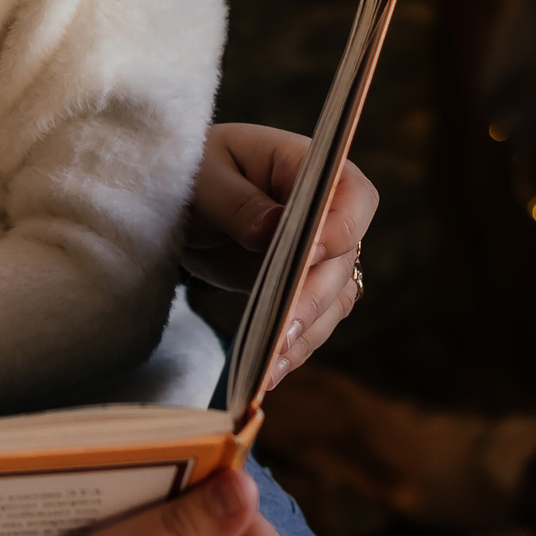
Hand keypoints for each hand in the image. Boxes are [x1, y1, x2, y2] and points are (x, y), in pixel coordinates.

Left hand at [180, 123, 376, 389]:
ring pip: (335, 298)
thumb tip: (274, 229)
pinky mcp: (303, 286)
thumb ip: (238, 202)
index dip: (341, 226)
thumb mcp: (204, 179)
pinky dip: (293, 346)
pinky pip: (313, 321)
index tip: (311, 253)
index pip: (352, 194)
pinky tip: (268, 369)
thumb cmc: (194, 172)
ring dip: (306, 331)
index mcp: (308, 166)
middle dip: (313, 296)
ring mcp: (319, 253)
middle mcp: (326, 211)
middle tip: (283, 327)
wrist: (183, 201)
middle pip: (344, 257)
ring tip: (270, 360)